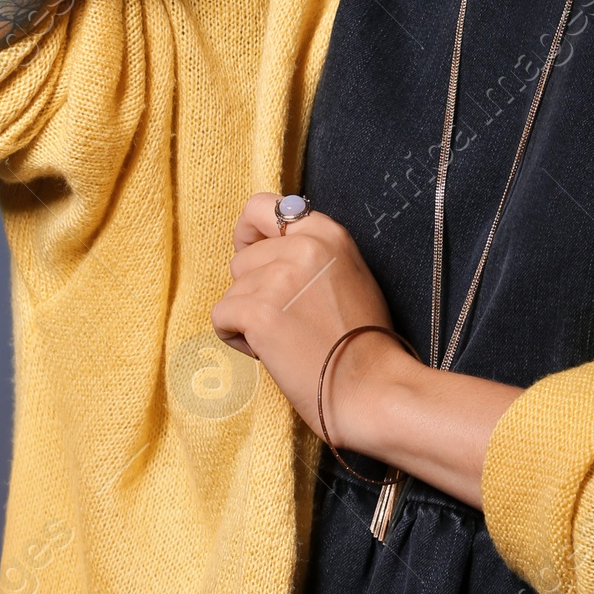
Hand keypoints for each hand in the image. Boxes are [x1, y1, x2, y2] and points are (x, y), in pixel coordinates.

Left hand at [211, 193, 525, 505]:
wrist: (371, 387)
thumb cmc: (363, 340)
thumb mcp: (349, 272)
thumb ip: (312, 251)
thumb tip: (266, 243)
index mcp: (328, 233)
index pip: (262, 206)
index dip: (250, 233)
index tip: (253, 254)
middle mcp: (303, 247)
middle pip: (242, 258)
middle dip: (254, 289)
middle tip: (286, 319)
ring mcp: (280, 278)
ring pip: (232, 290)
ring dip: (247, 317)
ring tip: (284, 339)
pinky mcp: (260, 312)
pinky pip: (221, 316)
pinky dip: (236, 337)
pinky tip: (268, 351)